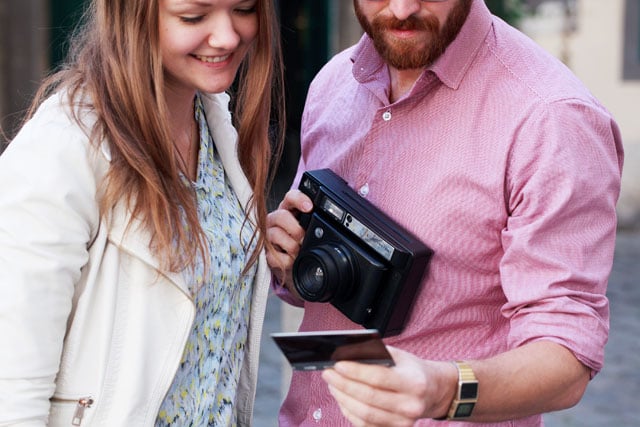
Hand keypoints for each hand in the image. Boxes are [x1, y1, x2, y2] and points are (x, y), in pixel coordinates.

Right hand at [265, 189, 312, 290]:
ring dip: (292, 246)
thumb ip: (316, 224)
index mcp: (288, 210)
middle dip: (296, 228)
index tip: (309, 207)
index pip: (290, 197)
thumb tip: (329, 228)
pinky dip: (286, 260)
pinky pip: (274, 255)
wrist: (293, 266)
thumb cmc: (303, 244)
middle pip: (281, 215)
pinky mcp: (266, 252)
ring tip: (299, 252)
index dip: (299, 199)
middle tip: (304, 238)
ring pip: (276, 235)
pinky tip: (292, 261)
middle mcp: (276, 220)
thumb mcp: (311, 231)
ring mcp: (269, 235)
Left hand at [321, 347, 456, 426]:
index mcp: (413, 382)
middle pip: (368, 397)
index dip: (355, 372)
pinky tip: (342, 399)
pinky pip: (365, 424)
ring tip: (333, 385)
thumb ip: (376, 354)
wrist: (433, 391)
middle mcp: (410, 405)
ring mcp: (403, 421)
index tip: (337, 365)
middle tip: (329, 374)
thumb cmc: (412, 371)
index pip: (378, 377)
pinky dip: (349, 411)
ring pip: (364, 414)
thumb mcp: (399, 356)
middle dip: (343, 384)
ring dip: (343, 399)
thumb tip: (346, 354)